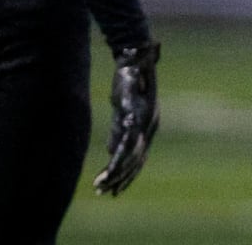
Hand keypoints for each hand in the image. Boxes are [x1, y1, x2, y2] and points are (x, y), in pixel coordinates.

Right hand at [94, 41, 160, 195]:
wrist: (133, 58)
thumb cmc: (128, 81)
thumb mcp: (123, 108)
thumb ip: (119, 130)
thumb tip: (112, 152)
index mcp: (149, 124)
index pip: (140, 156)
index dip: (129, 173)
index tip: (117, 188)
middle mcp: (150, 126)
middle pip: (137, 160)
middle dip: (122, 179)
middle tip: (108, 194)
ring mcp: (144, 121)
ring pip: (132, 156)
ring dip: (117, 173)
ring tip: (101, 186)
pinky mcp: (134, 116)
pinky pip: (126, 144)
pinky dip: (117, 160)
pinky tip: (108, 170)